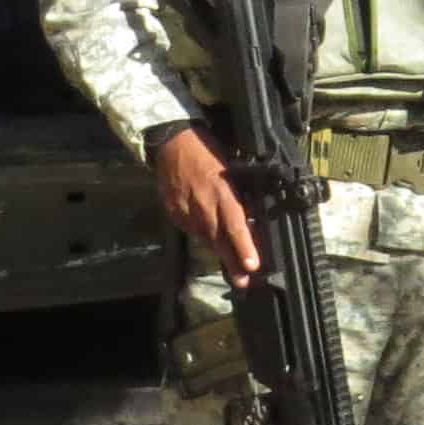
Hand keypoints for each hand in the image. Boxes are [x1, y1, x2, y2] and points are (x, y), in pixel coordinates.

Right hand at [151, 125, 262, 283]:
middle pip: (220, 240)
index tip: (252, 265)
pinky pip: (192, 229)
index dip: (244, 246)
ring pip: (206, 238)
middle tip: (243, 281)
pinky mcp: (174, 214)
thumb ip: (237, 193)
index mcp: (221, 193)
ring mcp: (186, 212)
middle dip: (233, 262)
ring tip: (232, 269)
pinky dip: (203, 235)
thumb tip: (250, 214)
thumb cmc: (206, 149)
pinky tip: (211, 240)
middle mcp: (203, 207)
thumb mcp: (230, 168)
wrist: (171, 142)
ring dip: (220, 252)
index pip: (235, 225)